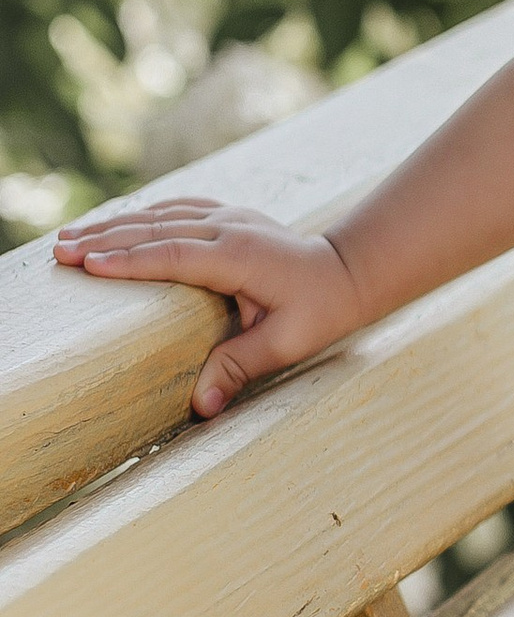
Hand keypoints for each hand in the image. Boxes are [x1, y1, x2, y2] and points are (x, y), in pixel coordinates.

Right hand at [53, 201, 366, 415]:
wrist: (350, 271)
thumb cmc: (321, 310)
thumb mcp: (286, 345)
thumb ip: (239, 369)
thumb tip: (202, 408)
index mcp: (239, 256)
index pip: (173, 255)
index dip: (129, 260)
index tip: (88, 265)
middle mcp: (230, 228)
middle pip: (156, 230)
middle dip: (105, 240)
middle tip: (60, 251)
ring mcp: (230, 216)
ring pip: (162, 214)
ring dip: (115, 225)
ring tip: (71, 236)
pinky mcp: (230, 215)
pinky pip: (177, 209)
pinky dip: (142, 215)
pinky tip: (116, 221)